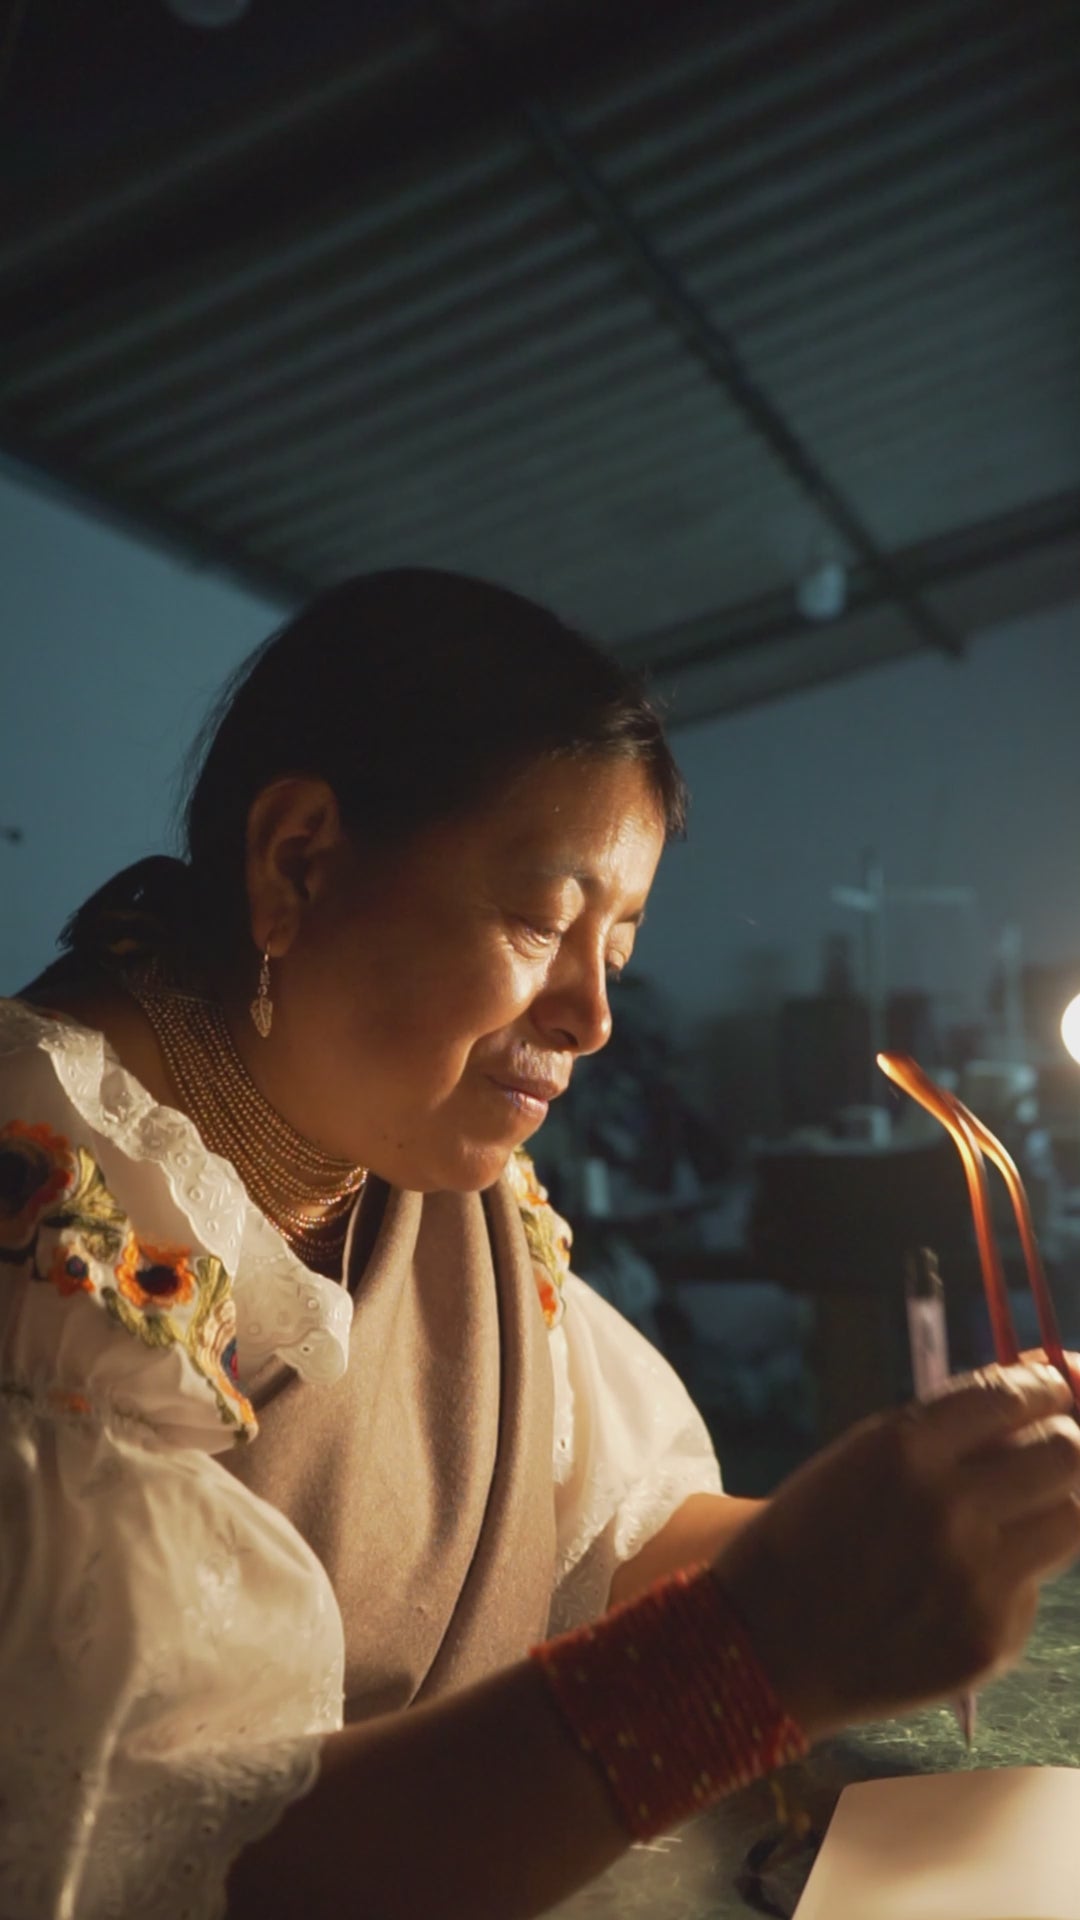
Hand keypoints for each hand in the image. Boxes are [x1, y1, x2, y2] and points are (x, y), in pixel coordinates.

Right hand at [712, 1362, 1079, 1741]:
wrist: (765, 1644)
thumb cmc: (813, 1535)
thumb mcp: (863, 1454)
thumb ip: (947, 1426)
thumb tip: (1039, 1383)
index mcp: (903, 1446)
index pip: (1016, 1394)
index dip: (1048, 1387)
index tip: (1052, 1391)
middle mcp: (946, 1506)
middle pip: (1066, 1452)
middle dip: (1062, 1444)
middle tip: (1043, 1454)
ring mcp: (974, 1579)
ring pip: (1071, 1519)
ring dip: (1049, 1509)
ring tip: (1006, 1522)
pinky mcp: (989, 1640)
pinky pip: (1036, 1588)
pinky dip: (1013, 1577)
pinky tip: (960, 1587)